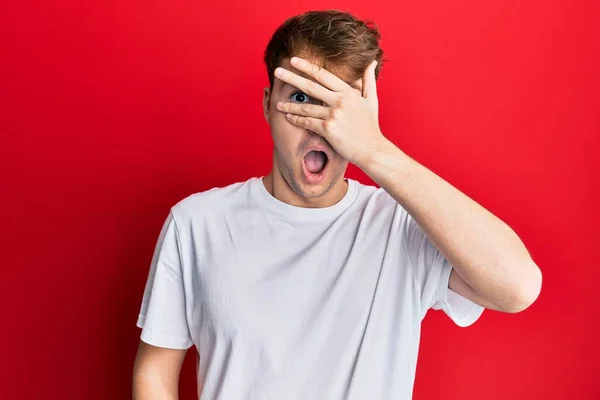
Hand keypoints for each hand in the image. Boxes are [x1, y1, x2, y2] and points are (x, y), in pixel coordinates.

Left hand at [274, 57, 389, 167]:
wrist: (372, 148)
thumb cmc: (370, 125)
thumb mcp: (371, 99)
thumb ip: (368, 80)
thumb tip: (372, 61)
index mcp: (348, 92)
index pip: (323, 75)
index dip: (307, 66)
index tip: (294, 61)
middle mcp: (340, 101)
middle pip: (311, 86)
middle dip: (292, 78)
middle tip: (277, 72)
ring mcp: (334, 115)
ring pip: (306, 107)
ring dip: (289, 105)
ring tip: (277, 103)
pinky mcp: (328, 129)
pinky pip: (308, 122)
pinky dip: (296, 120)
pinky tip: (287, 118)